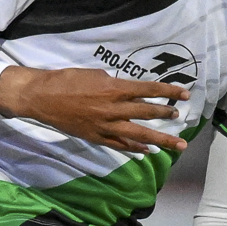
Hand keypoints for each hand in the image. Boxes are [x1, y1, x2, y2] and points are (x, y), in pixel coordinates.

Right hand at [0, 66, 189, 154]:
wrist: (42, 97)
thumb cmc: (67, 80)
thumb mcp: (95, 74)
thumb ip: (113, 84)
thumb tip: (125, 91)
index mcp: (114, 89)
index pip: (148, 90)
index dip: (168, 92)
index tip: (184, 93)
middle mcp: (113, 109)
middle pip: (147, 113)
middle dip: (166, 114)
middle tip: (180, 116)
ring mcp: (105, 126)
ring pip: (138, 134)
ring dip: (159, 139)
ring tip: (176, 144)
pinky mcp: (96, 137)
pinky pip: (119, 145)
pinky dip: (134, 149)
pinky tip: (147, 151)